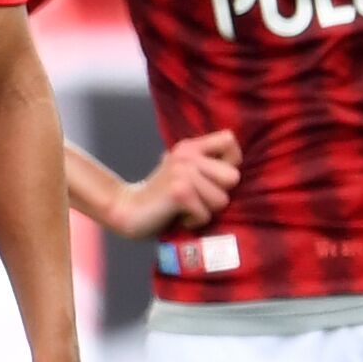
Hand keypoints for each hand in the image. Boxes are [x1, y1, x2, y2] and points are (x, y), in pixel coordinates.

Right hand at [106, 130, 244, 235]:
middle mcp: (187, 156)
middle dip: (218, 195)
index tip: (215, 178)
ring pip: (221, 199)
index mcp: (190, 147)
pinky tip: (179, 216)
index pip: (230, 140)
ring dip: (205, 211)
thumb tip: (235, 161)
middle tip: (196, 198)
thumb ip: (205, 164)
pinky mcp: (179, 193)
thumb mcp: (183, 171)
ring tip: (186, 208)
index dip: (232, 161)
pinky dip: (194, 221)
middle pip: (232, 176)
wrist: (127, 210)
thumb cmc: (162, 197)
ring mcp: (182, 172)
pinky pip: (206, 213)